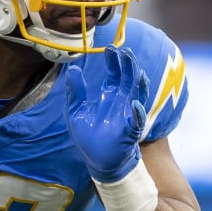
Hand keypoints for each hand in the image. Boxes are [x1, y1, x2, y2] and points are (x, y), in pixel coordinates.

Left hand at [63, 45, 149, 182]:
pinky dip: (137, 111)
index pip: (114, 74)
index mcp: (108, 96)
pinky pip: (137, 119)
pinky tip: (134, 103)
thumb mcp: (76, 112)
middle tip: (126, 52)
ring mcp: (128, 115)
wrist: (98, 161)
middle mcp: (121, 102)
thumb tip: (73, 69)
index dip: (114, 61)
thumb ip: (75, 92)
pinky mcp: (131, 131)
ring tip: (137, 71)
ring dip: (138, 83)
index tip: (110, 48)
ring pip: (138, 94)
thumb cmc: (88, 138)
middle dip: (128, 66)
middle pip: (128, 79)